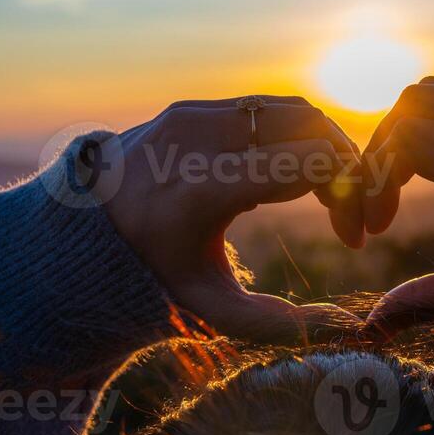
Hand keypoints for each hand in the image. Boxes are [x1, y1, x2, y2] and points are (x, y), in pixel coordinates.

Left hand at [91, 97, 364, 341]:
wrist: (80, 239)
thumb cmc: (152, 280)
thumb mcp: (211, 311)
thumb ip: (276, 325)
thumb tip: (343, 326)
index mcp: (202, 190)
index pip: (308, 160)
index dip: (350, 194)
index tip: (353, 237)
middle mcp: (196, 140)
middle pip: (309, 125)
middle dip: (347, 165)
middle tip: (350, 214)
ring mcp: (191, 115)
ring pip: (291, 110)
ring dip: (323, 148)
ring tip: (327, 199)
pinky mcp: (189, 108)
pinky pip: (263, 110)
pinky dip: (292, 138)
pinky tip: (293, 181)